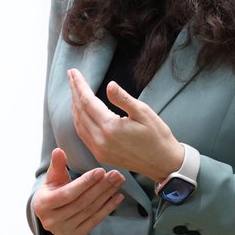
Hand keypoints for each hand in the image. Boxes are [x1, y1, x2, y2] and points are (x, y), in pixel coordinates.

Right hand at [31, 147, 124, 234]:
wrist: (50, 213)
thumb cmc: (53, 190)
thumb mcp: (52, 178)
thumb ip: (57, 165)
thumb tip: (59, 151)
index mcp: (43, 205)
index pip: (67, 194)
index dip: (85, 183)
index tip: (100, 171)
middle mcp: (52, 221)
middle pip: (81, 202)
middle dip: (100, 187)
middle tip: (116, 174)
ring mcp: (64, 231)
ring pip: (90, 211)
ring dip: (107, 196)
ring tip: (118, 182)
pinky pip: (95, 221)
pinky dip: (108, 208)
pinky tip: (118, 197)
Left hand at [67, 68, 182, 181]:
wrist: (163, 163)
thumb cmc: (157, 135)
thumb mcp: (144, 112)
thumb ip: (123, 99)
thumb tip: (109, 85)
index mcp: (110, 128)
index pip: (87, 101)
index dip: (79, 85)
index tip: (74, 72)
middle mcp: (100, 140)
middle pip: (79, 111)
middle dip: (74, 92)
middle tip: (71, 75)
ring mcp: (99, 150)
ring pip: (78, 124)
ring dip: (74, 106)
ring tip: (74, 90)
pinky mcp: (101, 155)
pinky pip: (83, 135)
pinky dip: (79, 120)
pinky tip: (80, 111)